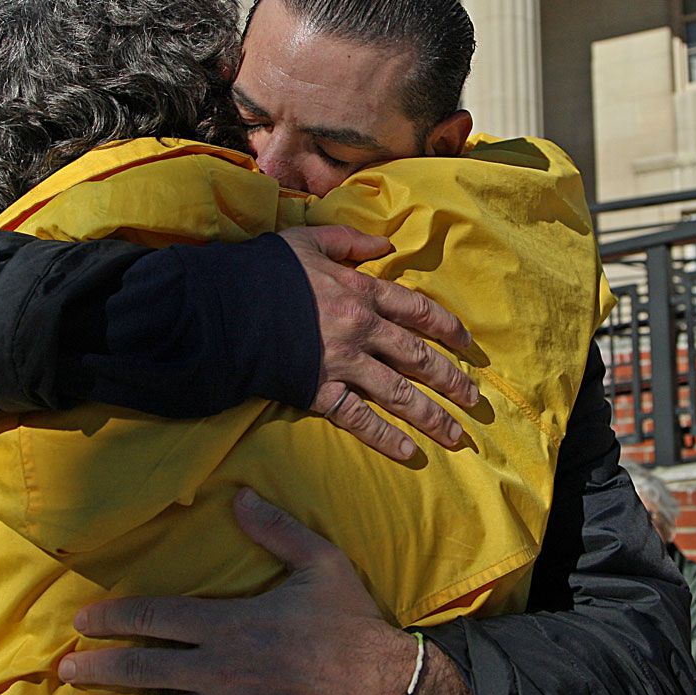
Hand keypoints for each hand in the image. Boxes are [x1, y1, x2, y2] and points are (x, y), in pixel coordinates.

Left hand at [62, 488, 454, 694]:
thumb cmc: (351, 627)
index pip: (157, 618)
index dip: (116, 618)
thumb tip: (240, 496)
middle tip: (66, 666)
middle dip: (99, 667)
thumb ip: (278, 531)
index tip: (85, 620)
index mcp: (233, 624)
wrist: (383, 693)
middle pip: (144, 669)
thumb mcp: (322, 566)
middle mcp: (221, 671)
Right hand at [279, 225, 479, 460]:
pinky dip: (386, 438)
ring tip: (457, 437)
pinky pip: (360, 420)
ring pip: (400, 394)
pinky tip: (410, 454)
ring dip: (433, 417)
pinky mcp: (319, 392)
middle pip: (418, 357)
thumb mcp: (308, 240)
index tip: (468, 346)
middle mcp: (361, 329)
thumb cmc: (264, 270)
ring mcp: (342, 363)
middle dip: (451, 381)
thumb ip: (349, 242)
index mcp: (361, 291)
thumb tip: (385, 244)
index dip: (448, 329)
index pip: (418, 310)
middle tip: (474, 400)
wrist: (222, 305)